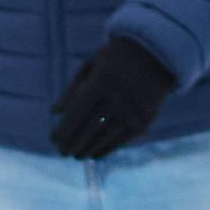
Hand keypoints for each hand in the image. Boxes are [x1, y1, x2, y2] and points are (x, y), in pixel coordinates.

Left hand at [50, 35, 174, 160]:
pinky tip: (95, 154)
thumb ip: (71, 89)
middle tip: (62, 151)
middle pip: (89, 128)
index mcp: (101, 81)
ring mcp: (133, 111)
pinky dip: (107, 149)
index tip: (53, 139)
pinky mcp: (145, 120)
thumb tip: (54, 113)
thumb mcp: (90, 66)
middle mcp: (118, 98)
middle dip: (73, 143)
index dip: (64, 129)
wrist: (155, 55)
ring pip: (105, 137)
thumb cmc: (114, 59)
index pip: (77, 112)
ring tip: (76, 155)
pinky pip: (122, 140)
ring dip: (88, 149)